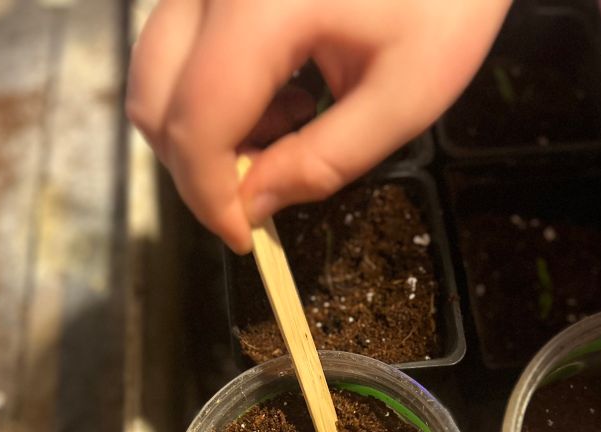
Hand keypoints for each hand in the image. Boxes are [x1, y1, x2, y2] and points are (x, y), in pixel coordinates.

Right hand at [127, 0, 510, 251]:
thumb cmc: (446, 0)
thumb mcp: (405, 95)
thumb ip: (323, 161)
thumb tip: (252, 207)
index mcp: (260, 4)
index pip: (196, 121)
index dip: (209, 196)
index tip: (244, 237)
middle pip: (155, 98)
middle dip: (199, 165)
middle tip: (265, 186)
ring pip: (157, 72)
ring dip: (203, 128)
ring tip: (289, 124)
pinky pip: (178, 45)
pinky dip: (209, 90)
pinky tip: (279, 89)